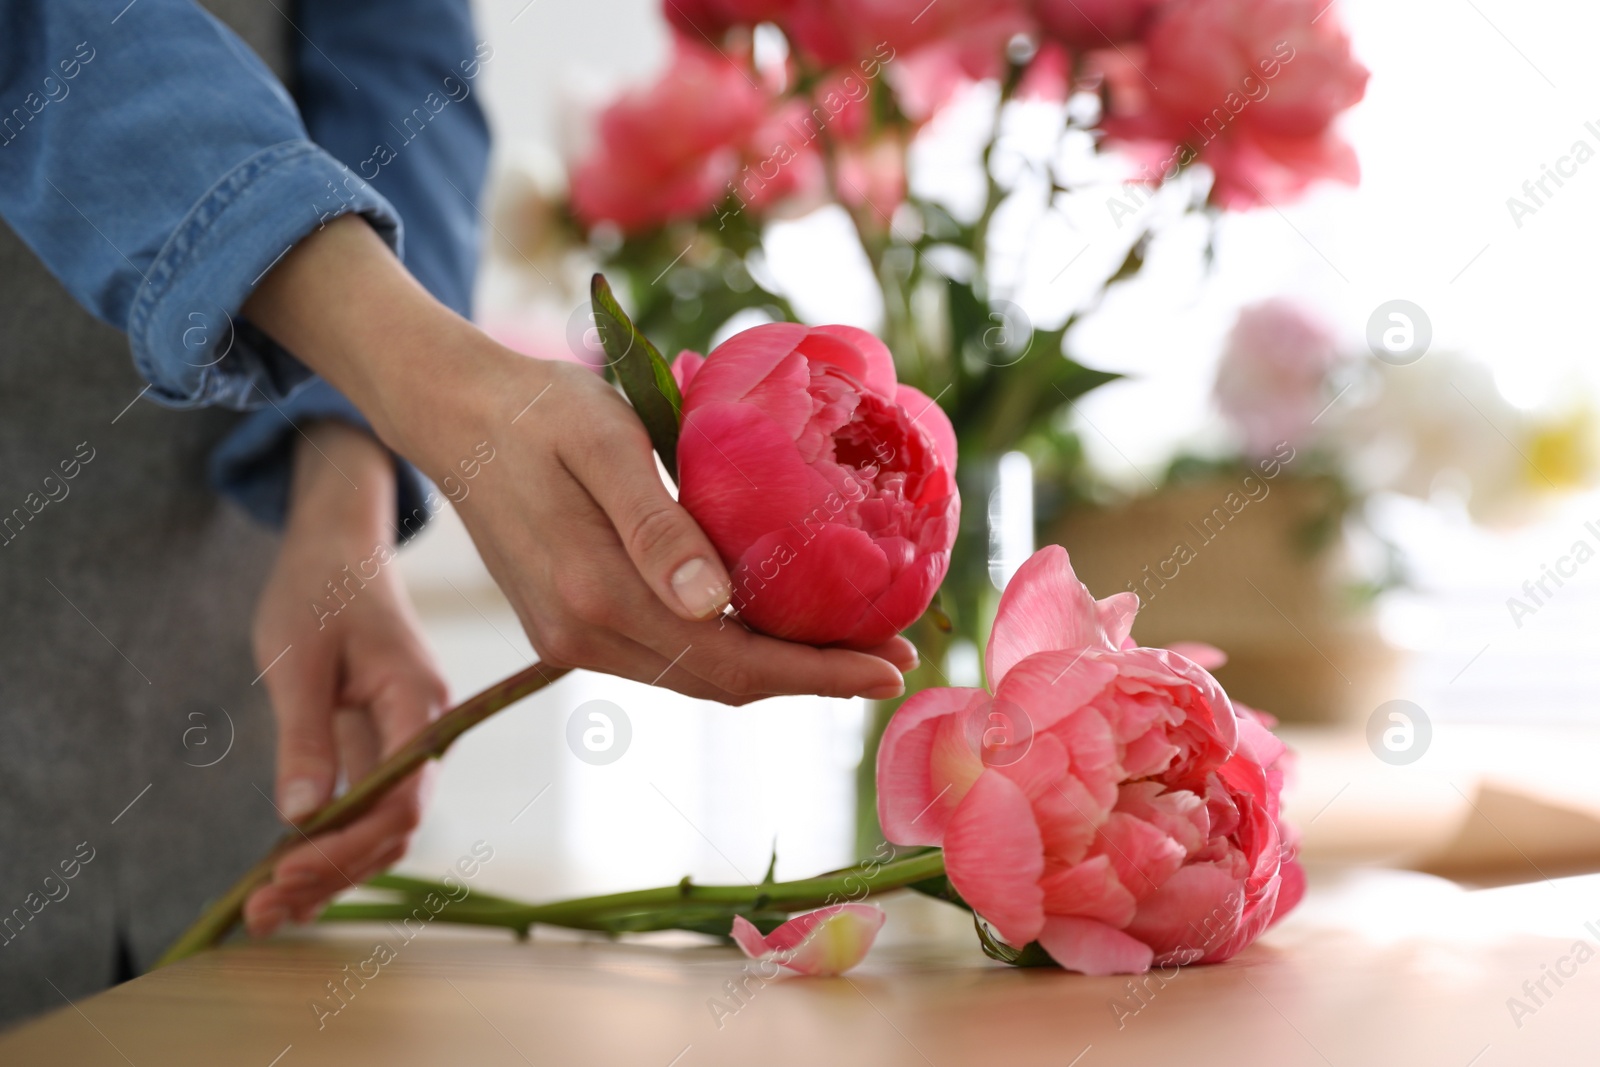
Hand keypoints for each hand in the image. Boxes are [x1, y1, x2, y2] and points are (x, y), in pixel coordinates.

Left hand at [242, 421, 448, 935]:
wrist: (340, 549)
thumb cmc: (320, 591)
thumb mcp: (298, 660)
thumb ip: (305, 738)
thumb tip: (301, 818)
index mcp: (416, 705)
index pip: (401, 798)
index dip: (347, 845)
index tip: (283, 871)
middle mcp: (425, 731)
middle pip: (395, 827)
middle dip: (333, 873)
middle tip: (262, 908)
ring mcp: (407, 742)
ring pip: (384, 828)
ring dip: (332, 872)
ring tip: (265, 910)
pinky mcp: (382, 747)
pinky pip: (368, 809)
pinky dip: (332, 848)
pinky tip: (290, 882)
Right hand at [244, 216, 915, 702]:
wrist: (452, 413)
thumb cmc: (536, 409)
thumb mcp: (604, 440)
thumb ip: (657, 525)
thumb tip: (717, 606)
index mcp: (592, 593)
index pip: (729, 659)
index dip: (816, 672)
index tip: (890, 668)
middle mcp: (579, 635)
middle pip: (721, 681)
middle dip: (812, 677)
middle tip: (894, 659)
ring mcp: (569, 638)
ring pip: (696, 675)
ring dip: (775, 669)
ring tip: (852, 647)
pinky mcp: (567, 626)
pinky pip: (668, 655)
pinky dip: (731, 650)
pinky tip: (774, 626)